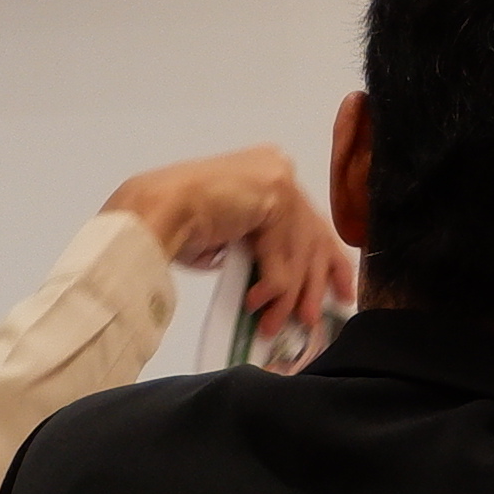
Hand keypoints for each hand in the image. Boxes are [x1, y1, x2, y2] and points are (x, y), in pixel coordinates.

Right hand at [104, 148, 360, 346]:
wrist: (153, 211)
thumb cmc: (176, 224)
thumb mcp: (231, 236)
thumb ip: (261, 248)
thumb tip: (280, 283)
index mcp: (268, 172)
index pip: (309, 221)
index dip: (326, 260)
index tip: (339, 291)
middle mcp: (278, 168)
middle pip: (312, 234)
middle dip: (313, 284)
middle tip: (311, 319)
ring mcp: (278, 178)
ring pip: (299, 249)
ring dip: (286, 295)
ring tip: (272, 324)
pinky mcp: (274, 194)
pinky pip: (282, 253)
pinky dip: (273, 284)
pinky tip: (255, 302)